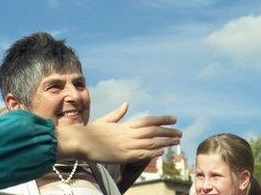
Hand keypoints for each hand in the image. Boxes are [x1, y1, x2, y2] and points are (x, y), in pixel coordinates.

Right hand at [57, 107, 181, 163]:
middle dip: (168, 132)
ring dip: (165, 142)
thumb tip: (126, 103)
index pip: (149, 120)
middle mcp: (128, 134)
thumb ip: (118, 113)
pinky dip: (151, 153)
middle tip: (180, 133)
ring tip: (177, 142)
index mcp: (126, 125)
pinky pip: (140, 155)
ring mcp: (126, 145)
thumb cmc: (91, 131)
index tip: (174, 119)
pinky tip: (161, 153)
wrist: (80, 141)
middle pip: (153, 132)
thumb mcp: (106, 120)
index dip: (162, 119)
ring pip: (150, 143)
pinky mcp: (122, 156)